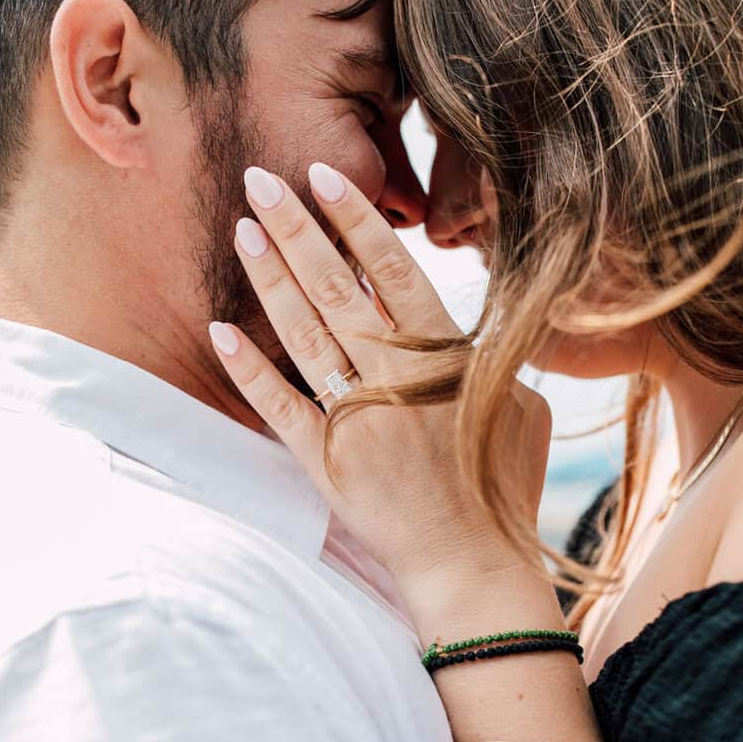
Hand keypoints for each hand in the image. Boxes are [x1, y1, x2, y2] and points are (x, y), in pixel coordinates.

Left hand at [209, 161, 552, 598]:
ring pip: (302, 333)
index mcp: (446, 357)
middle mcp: (395, 379)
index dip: (353, 219)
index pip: (392, 269)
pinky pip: (278, 406)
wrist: (472, 566)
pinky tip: (220, 328)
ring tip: (241, 229)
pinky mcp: (324, 461)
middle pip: (336, 286)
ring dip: (269, 278)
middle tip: (259, 177)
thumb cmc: (504, 485)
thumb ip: (487, 358)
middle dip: (296, 227)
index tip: (323, 175)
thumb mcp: (522, 407)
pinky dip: (248, 367)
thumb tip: (468, 322)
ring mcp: (355, 419)